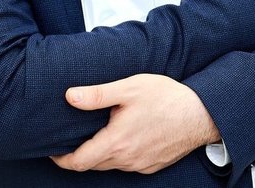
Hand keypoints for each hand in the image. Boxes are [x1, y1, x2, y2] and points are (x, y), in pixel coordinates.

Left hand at [51, 74, 219, 173]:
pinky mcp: (153, 165)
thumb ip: (98, 94)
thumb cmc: (167, 98)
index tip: (53, 151)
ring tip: (99, 134)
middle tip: (73, 138)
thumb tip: (70, 96)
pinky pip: (128, 165)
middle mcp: (127, 159)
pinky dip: (119, 155)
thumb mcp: (129, 88)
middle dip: (79, 155)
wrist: (201, 113)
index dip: (61, 159)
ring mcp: (141, 164)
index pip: (78, 161)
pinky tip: (124, 138)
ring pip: (111, 165)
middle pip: (93, 164)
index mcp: (117, 142)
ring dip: (100, 154)